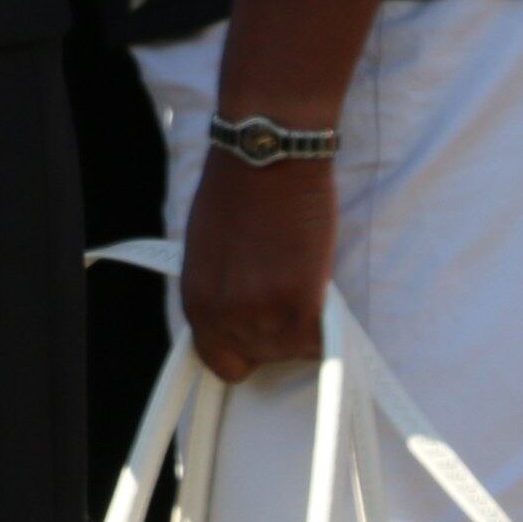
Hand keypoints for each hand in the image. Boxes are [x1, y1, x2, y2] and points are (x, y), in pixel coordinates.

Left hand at [179, 143, 335, 382]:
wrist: (265, 160)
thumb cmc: (236, 193)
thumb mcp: (206, 254)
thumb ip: (220, 292)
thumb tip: (240, 313)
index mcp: (197, 303)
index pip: (219, 362)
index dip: (243, 349)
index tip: (259, 332)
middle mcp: (225, 317)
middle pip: (264, 356)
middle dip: (278, 330)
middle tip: (286, 288)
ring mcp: (263, 314)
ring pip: (295, 349)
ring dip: (304, 324)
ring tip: (300, 277)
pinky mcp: (300, 304)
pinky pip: (320, 338)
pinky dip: (325, 322)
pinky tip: (317, 287)